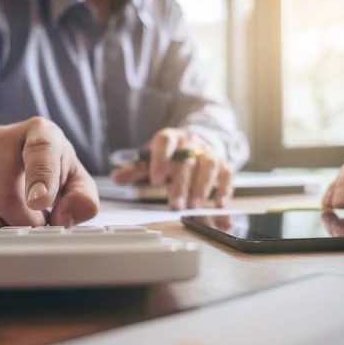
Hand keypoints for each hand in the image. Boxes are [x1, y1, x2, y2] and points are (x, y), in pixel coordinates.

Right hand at [0, 117, 98, 226]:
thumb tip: (63, 219)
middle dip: (25, 224)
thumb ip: (82, 199)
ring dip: (3, 228)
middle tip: (37, 224)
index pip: (40, 153)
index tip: (41, 203)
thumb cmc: (50, 168)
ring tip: (16, 217)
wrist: (13, 152)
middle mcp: (2, 136)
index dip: (40, 180)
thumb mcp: (76, 180)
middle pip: (7, 198)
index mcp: (41, 132)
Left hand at [111, 128, 231, 209]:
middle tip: (176, 205)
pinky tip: (220, 203)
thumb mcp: (150, 159)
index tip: (156, 180)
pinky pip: (227, 173)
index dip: (160, 159)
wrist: (194, 143)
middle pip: (187, 160)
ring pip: (209, 165)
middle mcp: (191, 142)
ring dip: (202, 187)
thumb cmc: (169, 156)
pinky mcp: (222, 163)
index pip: (165, 141)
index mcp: (170, 138)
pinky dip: (225, 188)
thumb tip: (116, 178)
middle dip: (181, 184)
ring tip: (194, 206)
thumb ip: (135, 169)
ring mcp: (208, 151)